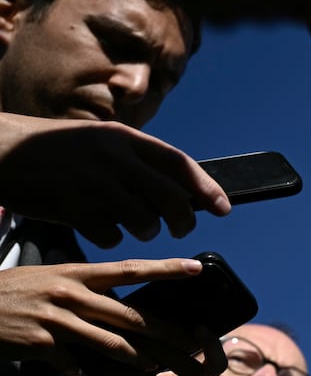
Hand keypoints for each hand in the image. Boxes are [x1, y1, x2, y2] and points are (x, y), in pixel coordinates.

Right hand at [0, 114, 230, 245]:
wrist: (0, 150)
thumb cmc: (54, 149)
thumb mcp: (98, 140)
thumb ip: (135, 160)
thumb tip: (181, 189)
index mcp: (122, 138)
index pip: (179, 164)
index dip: (206, 188)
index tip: (223, 208)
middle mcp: (113, 159)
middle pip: (171, 200)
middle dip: (183, 221)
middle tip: (181, 228)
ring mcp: (93, 184)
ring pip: (145, 223)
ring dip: (145, 231)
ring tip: (132, 223)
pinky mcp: (72, 208)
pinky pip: (111, 236)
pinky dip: (110, 237)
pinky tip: (97, 225)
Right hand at [0, 257, 206, 369]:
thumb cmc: (12, 292)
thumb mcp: (48, 279)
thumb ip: (83, 290)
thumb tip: (116, 305)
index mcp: (75, 274)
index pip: (129, 269)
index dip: (165, 268)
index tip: (196, 268)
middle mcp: (70, 293)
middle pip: (130, 315)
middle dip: (166, 332)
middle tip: (192, 344)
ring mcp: (55, 319)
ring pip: (111, 344)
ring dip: (135, 360)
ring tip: (151, 368)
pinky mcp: (40, 344)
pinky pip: (74, 364)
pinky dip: (80, 371)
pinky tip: (77, 373)